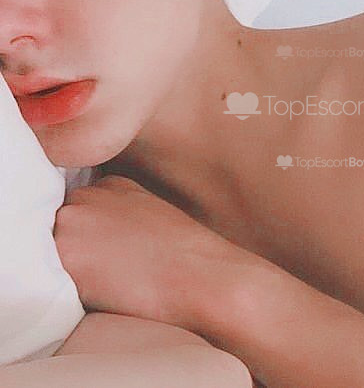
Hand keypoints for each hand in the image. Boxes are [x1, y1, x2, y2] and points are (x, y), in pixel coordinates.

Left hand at [54, 175, 233, 329]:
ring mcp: (71, 223)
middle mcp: (85, 196)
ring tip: (107, 281)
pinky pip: (46, 277)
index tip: (105, 252)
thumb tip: (98, 236)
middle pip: (58, 227)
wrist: (204, 275)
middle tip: (106, 269)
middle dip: (73, 248)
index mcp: (110, 184)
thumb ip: (119, 212)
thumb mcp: (154, 215)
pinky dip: (66, 289)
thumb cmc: (188, 254)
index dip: (88, 236)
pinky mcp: (64, 256)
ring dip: (66, 268)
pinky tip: (101, 292)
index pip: (76, 208)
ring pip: (47, 252)